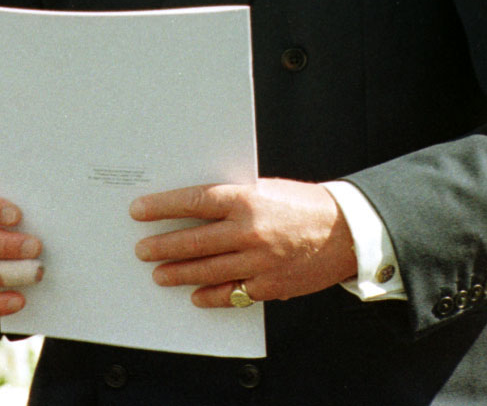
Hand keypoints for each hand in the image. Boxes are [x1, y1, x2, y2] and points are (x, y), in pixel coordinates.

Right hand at [0, 180, 42, 317]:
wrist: (12, 241)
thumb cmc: (22, 217)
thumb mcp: (23, 206)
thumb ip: (32, 208)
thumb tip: (60, 215)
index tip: (18, 215)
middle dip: (5, 246)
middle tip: (36, 247)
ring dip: (8, 273)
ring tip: (37, 273)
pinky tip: (20, 300)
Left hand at [131, 178, 357, 307]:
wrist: (347, 230)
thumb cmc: (301, 204)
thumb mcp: (264, 190)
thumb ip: (231, 200)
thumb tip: (190, 208)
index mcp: (246, 199)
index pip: (193, 202)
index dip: (162, 207)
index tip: (139, 211)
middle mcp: (250, 231)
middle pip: (194, 241)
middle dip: (163, 246)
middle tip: (141, 250)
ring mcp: (260, 261)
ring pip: (209, 270)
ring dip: (179, 273)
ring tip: (158, 275)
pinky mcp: (272, 285)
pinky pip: (233, 293)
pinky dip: (212, 296)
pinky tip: (195, 296)